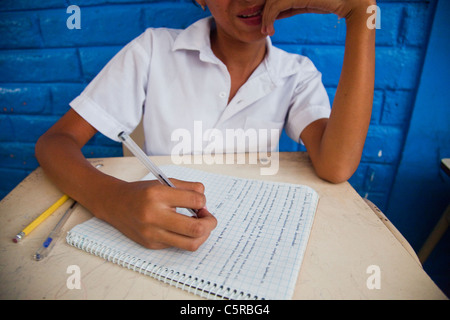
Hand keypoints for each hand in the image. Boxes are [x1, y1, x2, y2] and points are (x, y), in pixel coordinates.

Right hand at [101, 178, 216, 250]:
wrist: (115, 204)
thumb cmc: (141, 193)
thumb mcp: (164, 182)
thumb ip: (188, 188)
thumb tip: (204, 202)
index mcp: (158, 195)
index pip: (195, 201)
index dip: (203, 201)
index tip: (200, 202)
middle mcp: (154, 216)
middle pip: (196, 228)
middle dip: (210, 223)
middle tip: (209, 218)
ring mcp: (152, 233)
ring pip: (190, 243)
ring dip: (202, 235)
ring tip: (200, 226)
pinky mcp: (151, 244)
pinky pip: (178, 245)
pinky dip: (186, 238)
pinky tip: (183, 229)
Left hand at [261, 0, 375, 35]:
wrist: (352, 2)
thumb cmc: (333, 3)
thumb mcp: (307, 5)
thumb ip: (293, 6)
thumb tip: (277, 14)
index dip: (270, 8)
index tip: (267, 22)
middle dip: (265, 12)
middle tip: (264, 28)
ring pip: (271, 1)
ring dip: (265, 18)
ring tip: (267, 32)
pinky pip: (275, 6)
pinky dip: (269, 19)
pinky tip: (270, 30)